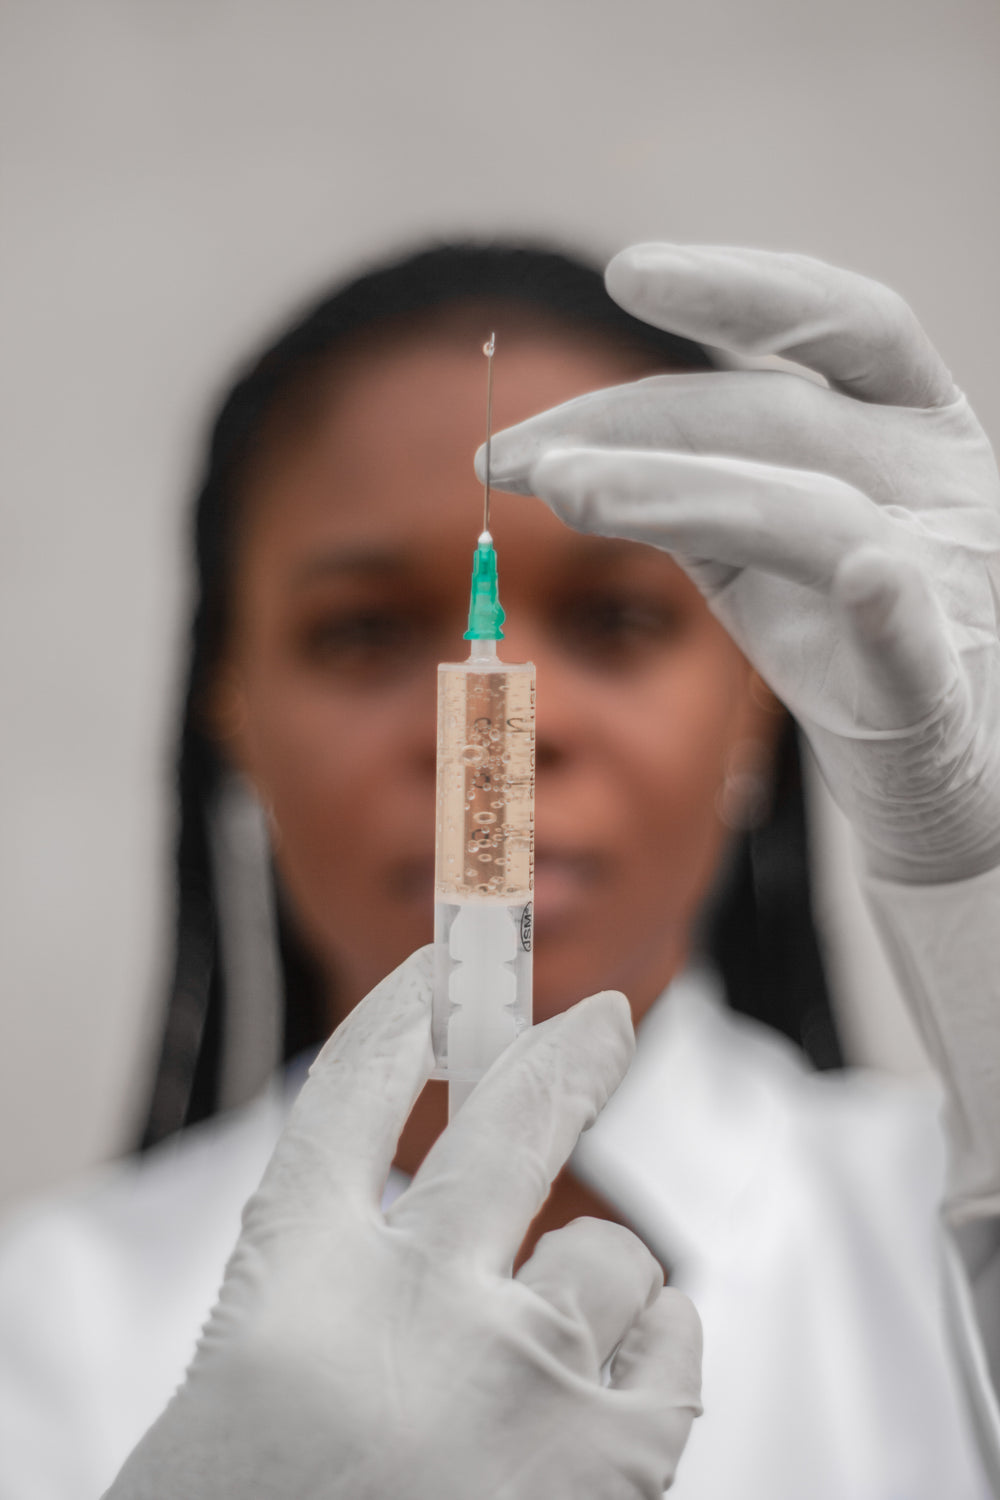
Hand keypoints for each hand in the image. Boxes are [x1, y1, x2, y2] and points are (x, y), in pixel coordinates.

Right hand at [105, 948, 701, 1499]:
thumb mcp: (256, 1380)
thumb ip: (339, 1283)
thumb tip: (453, 1210)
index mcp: (293, 1277)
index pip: (355, 1090)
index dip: (405, 1014)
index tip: (443, 972)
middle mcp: (412, 1303)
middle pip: (514, 1115)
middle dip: (566, 1050)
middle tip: (600, 1018)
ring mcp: (518, 1376)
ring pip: (612, 1251)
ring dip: (599, 1280)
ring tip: (555, 1341)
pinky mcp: (609, 1463)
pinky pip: (674, 1340)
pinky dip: (659, 1343)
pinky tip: (621, 1373)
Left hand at [481, 244, 999, 884]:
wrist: (942, 770)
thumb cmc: (844, 645)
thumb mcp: (762, 545)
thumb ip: (686, 486)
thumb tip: (559, 454)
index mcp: (913, 425)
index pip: (838, 324)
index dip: (742, 288)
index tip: (625, 273)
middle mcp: (940, 482)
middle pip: (781, 419)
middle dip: (633, 425)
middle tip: (509, 453)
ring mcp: (947, 582)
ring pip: (816, 517)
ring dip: (685, 492)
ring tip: (568, 490)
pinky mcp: (932, 693)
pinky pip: (912, 643)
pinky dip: (885, 607)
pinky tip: (861, 576)